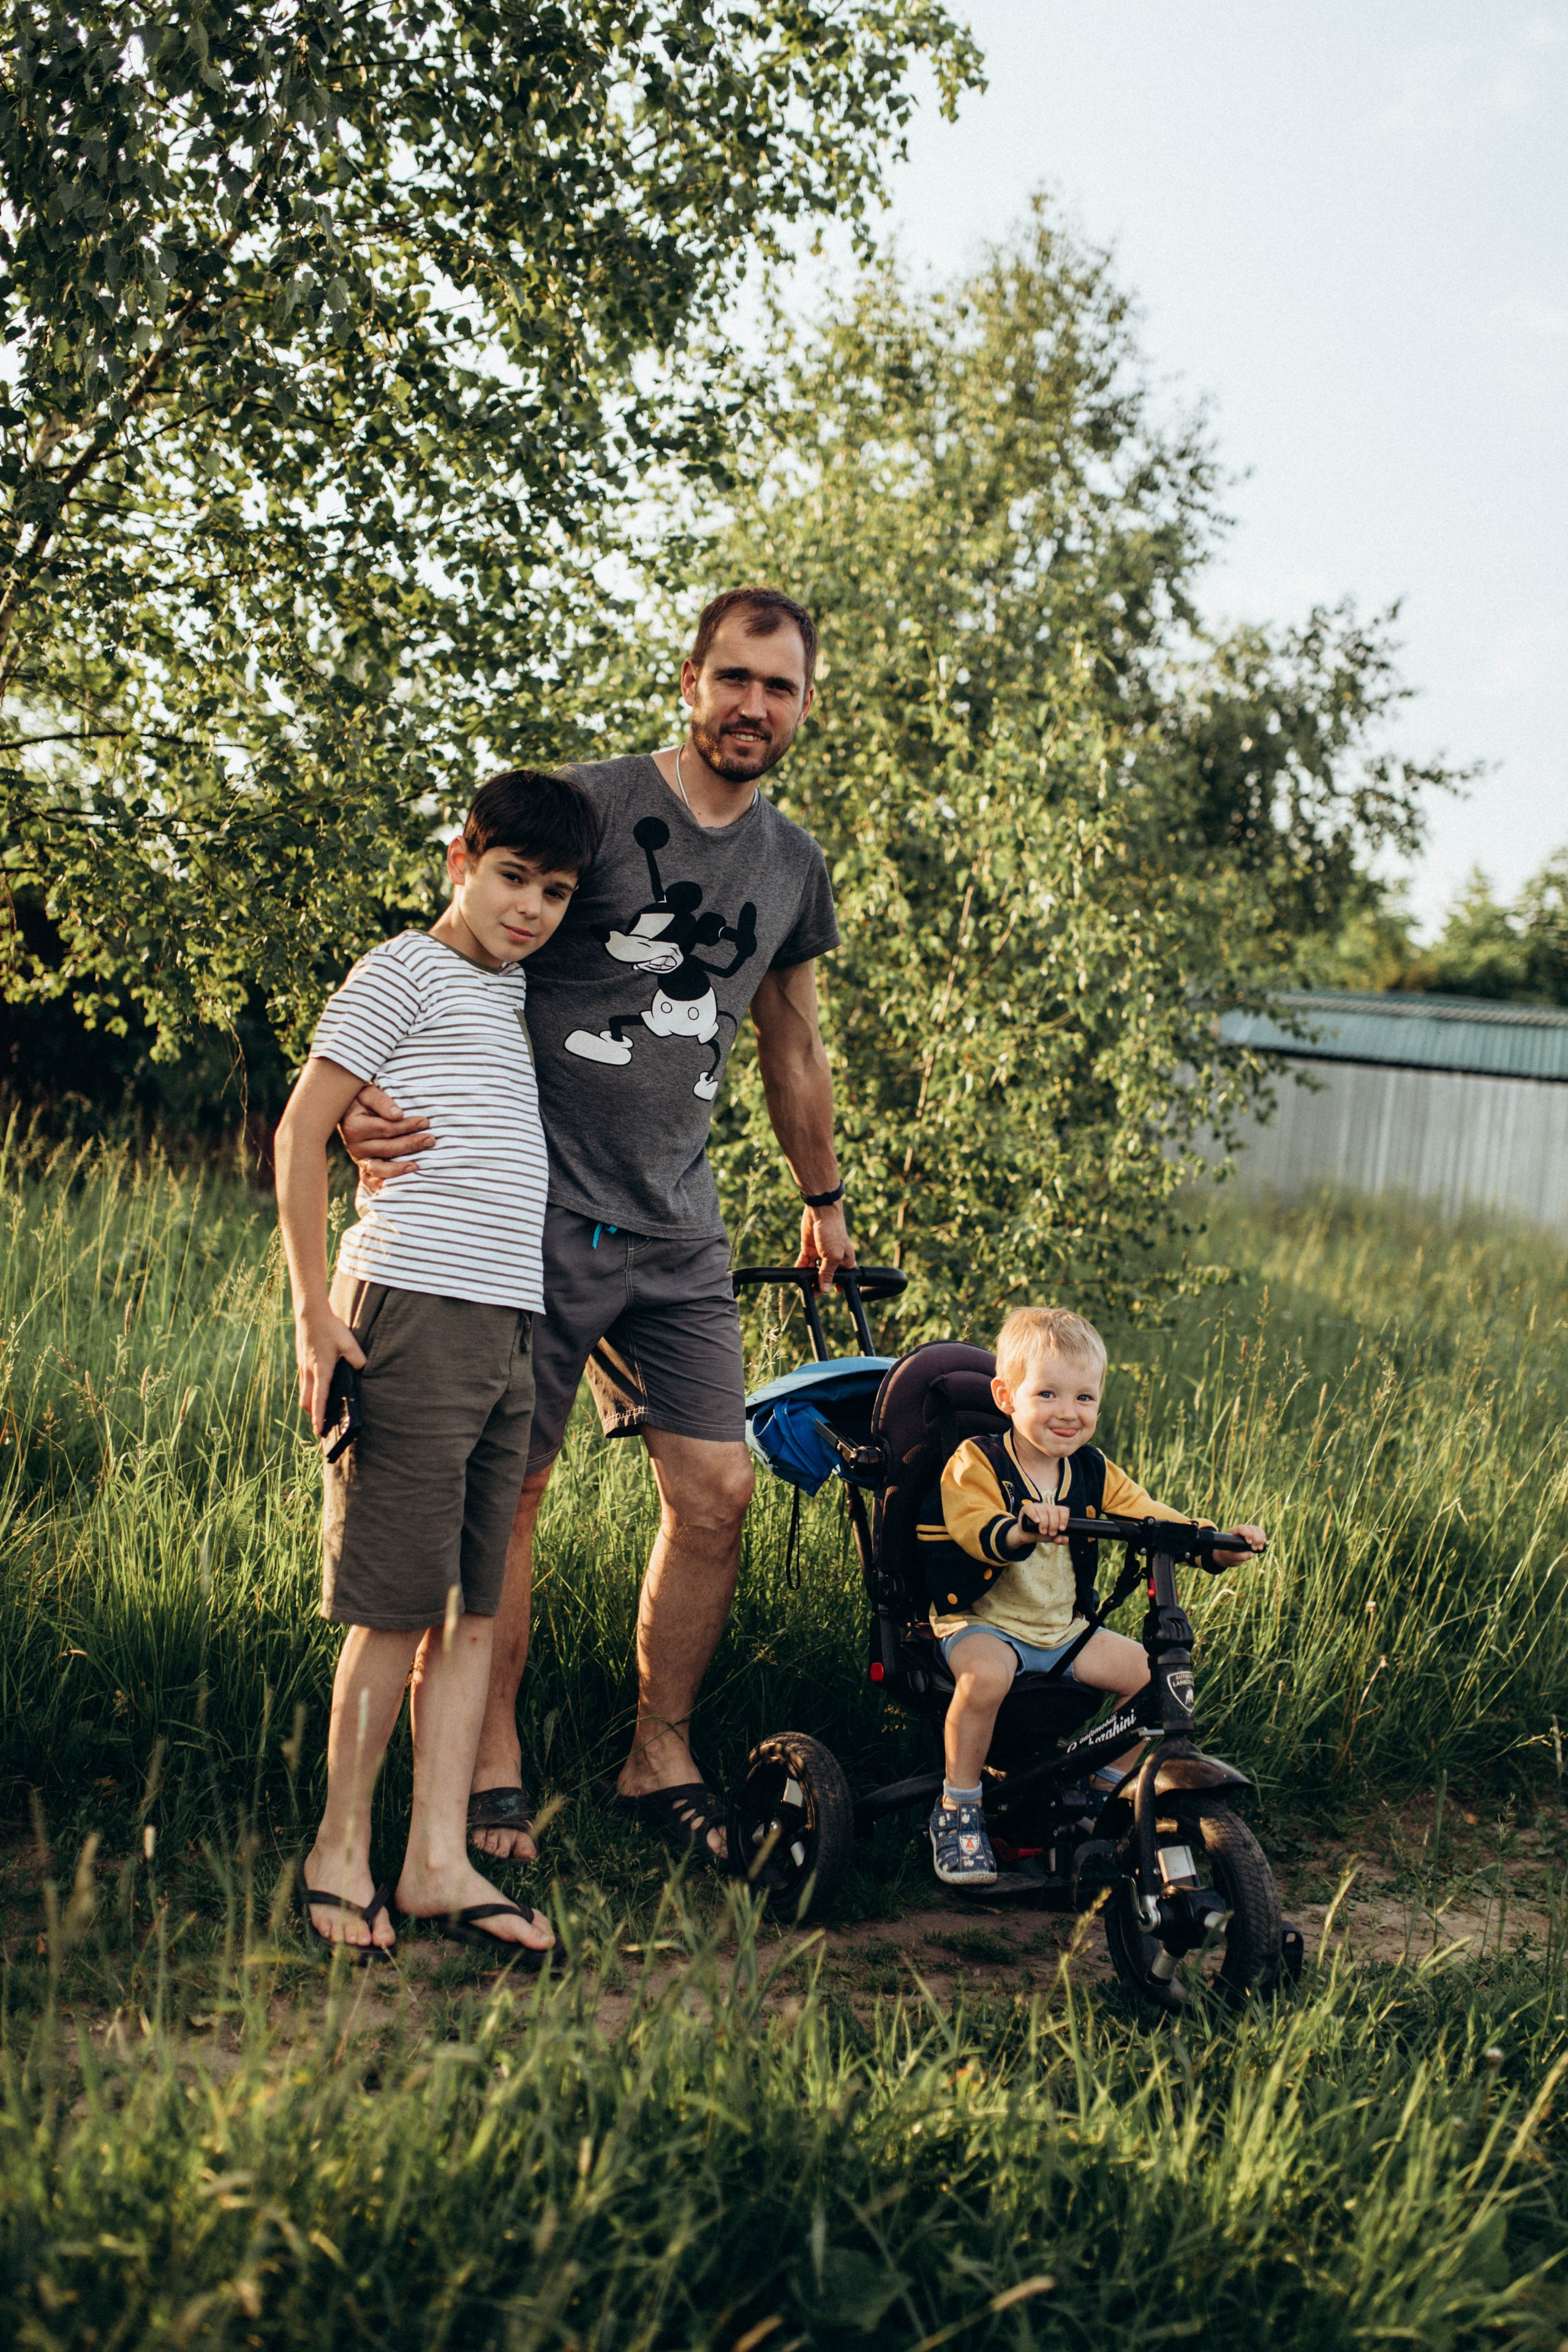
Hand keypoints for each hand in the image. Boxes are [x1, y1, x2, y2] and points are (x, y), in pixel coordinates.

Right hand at [296, 1308, 366, 1435]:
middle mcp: (308, 1371)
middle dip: (312, 1414)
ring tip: (320, 1408)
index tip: (318, 1432)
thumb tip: (362, 1371)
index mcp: (321, 1370)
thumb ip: (357, 1359)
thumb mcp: (349, 1342)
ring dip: (310, 1402)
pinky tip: (318, 1384)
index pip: (318, 1400)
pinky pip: (303, 1380)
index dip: (318, 1418)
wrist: (310, 1313)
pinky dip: (308, 1389)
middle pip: (306, 1401)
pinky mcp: (301, 1360)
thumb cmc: (330, 1328)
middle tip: (320, 1423)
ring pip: (303, 1391)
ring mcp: (302, 1366)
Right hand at [339, 1082, 434, 1190]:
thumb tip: (398, 1115)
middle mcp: (354, 1146)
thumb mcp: (369, 1093)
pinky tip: (399, 1183)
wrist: (346, 1111)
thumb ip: (383, 1102)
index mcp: (354, 1126)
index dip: (407, 1126)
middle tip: (431, 1139)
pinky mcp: (363, 1167)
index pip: (386, 1128)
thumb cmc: (361, 1100)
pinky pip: (371, 1180)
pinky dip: (383, 1184)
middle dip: (411, 1144)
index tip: (425, 1122)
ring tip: (417, 1166)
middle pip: (387, 1148)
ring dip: (399, 1168)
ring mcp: (358, 1159)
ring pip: (380, 1168)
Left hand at [796, 1199, 853, 1294]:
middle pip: (825, 1276)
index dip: (836, 1285)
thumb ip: (827, 1273)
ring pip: (814, 1271)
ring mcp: (820, 1254)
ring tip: (804, 1289)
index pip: (842, 1278)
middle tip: (813, 1294)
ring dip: (809, 1279)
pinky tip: (797, 1277)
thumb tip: (825, 1289)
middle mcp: (833, 1259)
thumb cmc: (833, 1232)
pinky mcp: (809, 1249)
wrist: (821, 1212)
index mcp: (845, 1261)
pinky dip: (801, 1269)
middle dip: (819, 1285)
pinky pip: (804, 1263)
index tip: (828, 1293)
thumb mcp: (833, 1256)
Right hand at [1014, 1500, 1069, 1549]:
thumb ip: (1062, 1539)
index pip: (1064, 1510)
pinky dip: (1034, 1515)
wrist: (1028, 1535)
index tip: (1061, 1529)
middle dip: (1053, 1524)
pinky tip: (1037, 1521)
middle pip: (1054, 1511)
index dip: (1064, 1519)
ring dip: (1044, 1522)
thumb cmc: (1043, 1534)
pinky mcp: (1027, 1508)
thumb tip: (1060, 1538)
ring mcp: (1037, 1506)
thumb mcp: (1054, 1538)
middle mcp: (1047, 1507)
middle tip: (1051, 1533)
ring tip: (1043, 1532)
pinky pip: (1031, 1509)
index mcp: (1056, 1511)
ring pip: (1043, 1510)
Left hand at [1212, 1522, 1266, 1567]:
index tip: (1249, 1543)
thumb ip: (1240, 1557)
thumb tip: (1251, 1555)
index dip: (1247, 1533)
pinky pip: (1260, 1532)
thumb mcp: (1231, 1558)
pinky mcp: (1252, 1535)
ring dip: (1260, 1538)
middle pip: (1251, 1528)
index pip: (1241, 1528)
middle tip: (1256, 1549)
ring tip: (1260, 1548)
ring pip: (1256, 1529)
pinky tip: (1262, 1544)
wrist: (1228, 1555)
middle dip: (1256, 1538)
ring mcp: (1247, 1532)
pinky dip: (1263, 1537)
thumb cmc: (1227, 1556)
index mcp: (1232, 1533)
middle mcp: (1240, 1530)